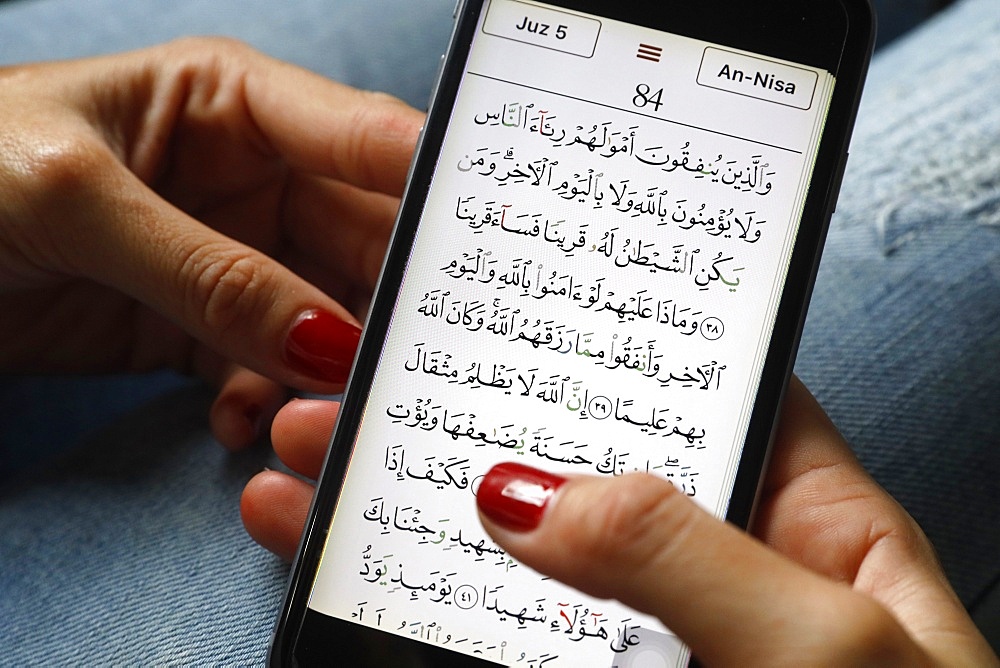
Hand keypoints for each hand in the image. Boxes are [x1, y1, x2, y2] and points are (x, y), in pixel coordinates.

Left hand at [0, 38, 421, 447]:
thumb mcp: (76, 200)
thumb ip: (209, 272)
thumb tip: (325, 344)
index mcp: (232, 104)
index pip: (364, 137)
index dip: (436, 185)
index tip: (497, 242)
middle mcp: (249, 180)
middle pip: (360, 243)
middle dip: (387, 304)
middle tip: (412, 363)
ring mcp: (230, 260)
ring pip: (321, 318)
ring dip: (325, 370)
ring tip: (314, 413)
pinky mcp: (200, 329)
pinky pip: (266, 371)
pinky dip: (265, 404)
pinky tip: (239, 424)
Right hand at [244, 378, 996, 664]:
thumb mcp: (819, 649)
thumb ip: (682, 553)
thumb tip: (527, 495)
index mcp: (809, 523)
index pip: (705, 393)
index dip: (612, 342)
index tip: (506, 305)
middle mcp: (723, 575)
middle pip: (581, 474)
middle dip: (467, 425)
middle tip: (361, 389)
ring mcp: (650, 647)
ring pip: (521, 566)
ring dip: (416, 517)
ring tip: (308, 473)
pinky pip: (498, 646)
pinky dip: (419, 613)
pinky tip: (340, 579)